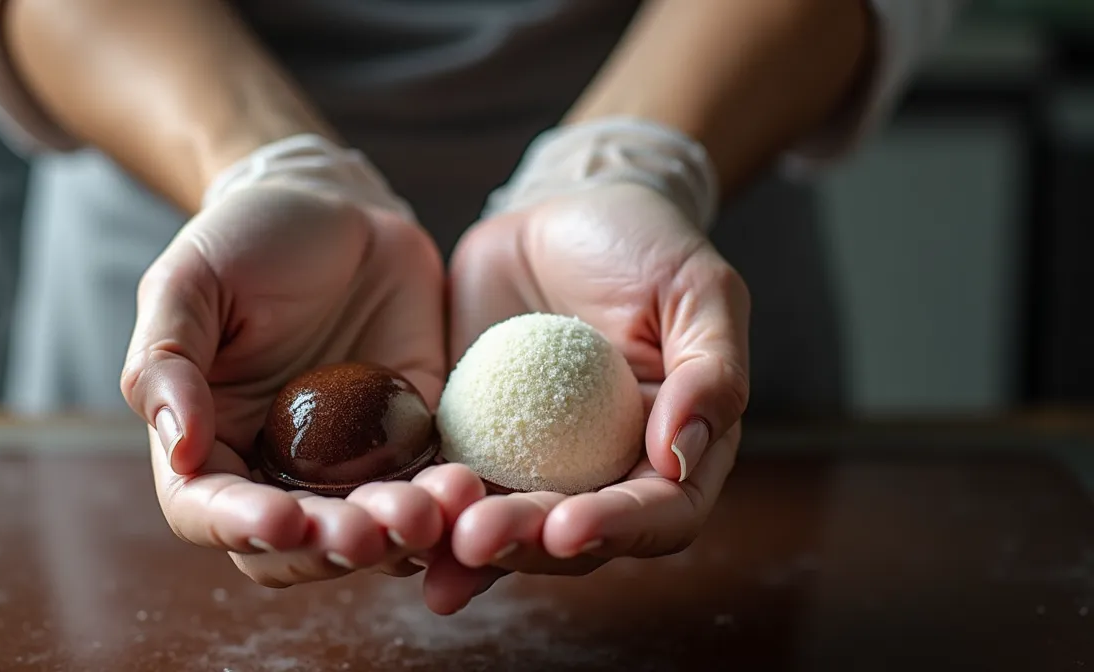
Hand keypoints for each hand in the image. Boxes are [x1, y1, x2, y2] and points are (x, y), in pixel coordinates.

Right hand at [119, 138, 471, 588]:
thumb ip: (166, 362)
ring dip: (400, 536)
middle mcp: (277, 470)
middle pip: (297, 545)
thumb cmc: (245, 239)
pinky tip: (468, 487)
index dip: (239, 527)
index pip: (209, 512)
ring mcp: (349, 464)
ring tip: (432, 510)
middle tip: (371, 532)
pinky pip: (432, 487)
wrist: (335, 206)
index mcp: (209, 444)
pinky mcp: (414, 440)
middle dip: (333, 546)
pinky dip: (449, 501)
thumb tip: (180, 450)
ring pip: (372, 531)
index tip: (280, 521)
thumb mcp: (187, 283)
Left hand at [429, 181, 749, 612]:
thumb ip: (710, 371)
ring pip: (508, 526)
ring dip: (473, 547)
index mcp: (673, 452)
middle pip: (573, 536)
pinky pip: (452, 484)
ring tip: (437, 548)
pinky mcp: (475, 441)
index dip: (618, 528)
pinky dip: (429, 508)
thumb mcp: (700, 291)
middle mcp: (605, 474)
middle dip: (526, 544)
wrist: (565, 208)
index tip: (569, 527)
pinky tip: (394, 520)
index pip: (660, 513)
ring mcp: (535, 463)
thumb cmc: (650, 245)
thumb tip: (679, 455)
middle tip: (479, 538)